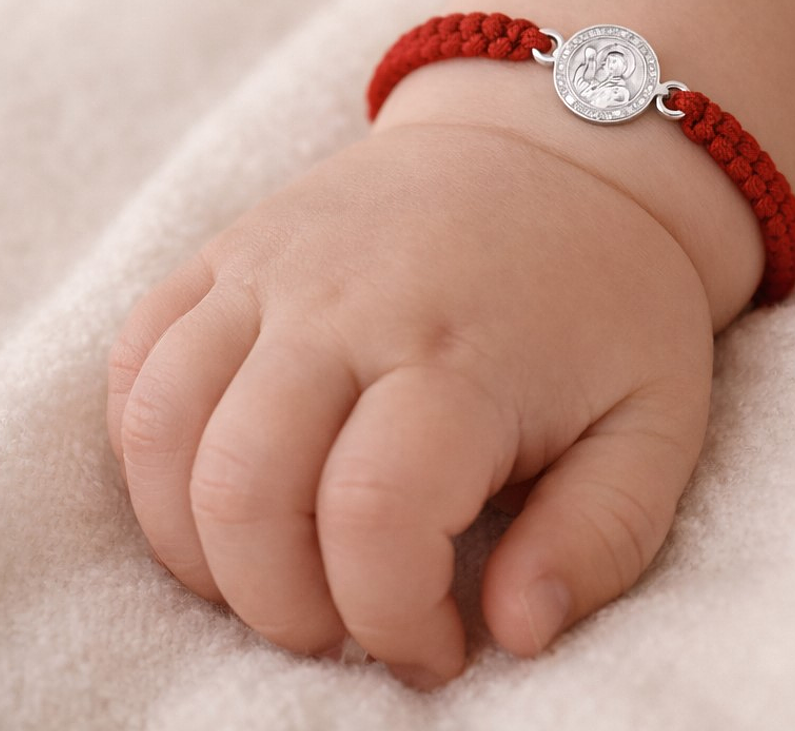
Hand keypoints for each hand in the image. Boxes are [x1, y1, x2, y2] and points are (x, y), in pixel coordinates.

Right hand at [106, 123, 712, 687]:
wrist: (550, 149)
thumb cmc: (608, 296)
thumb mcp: (655, 421)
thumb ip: (600, 537)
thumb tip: (515, 633)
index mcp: (461, 355)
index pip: (373, 521)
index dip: (391, 622)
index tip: (437, 644)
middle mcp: (346, 303)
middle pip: (242, 492)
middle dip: (282, 606)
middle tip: (350, 620)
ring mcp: (273, 266)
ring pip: (161, 430)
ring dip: (196, 542)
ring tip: (273, 566)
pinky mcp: (231, 249)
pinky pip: (139, 356)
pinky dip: (148, 447)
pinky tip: (215, 481)